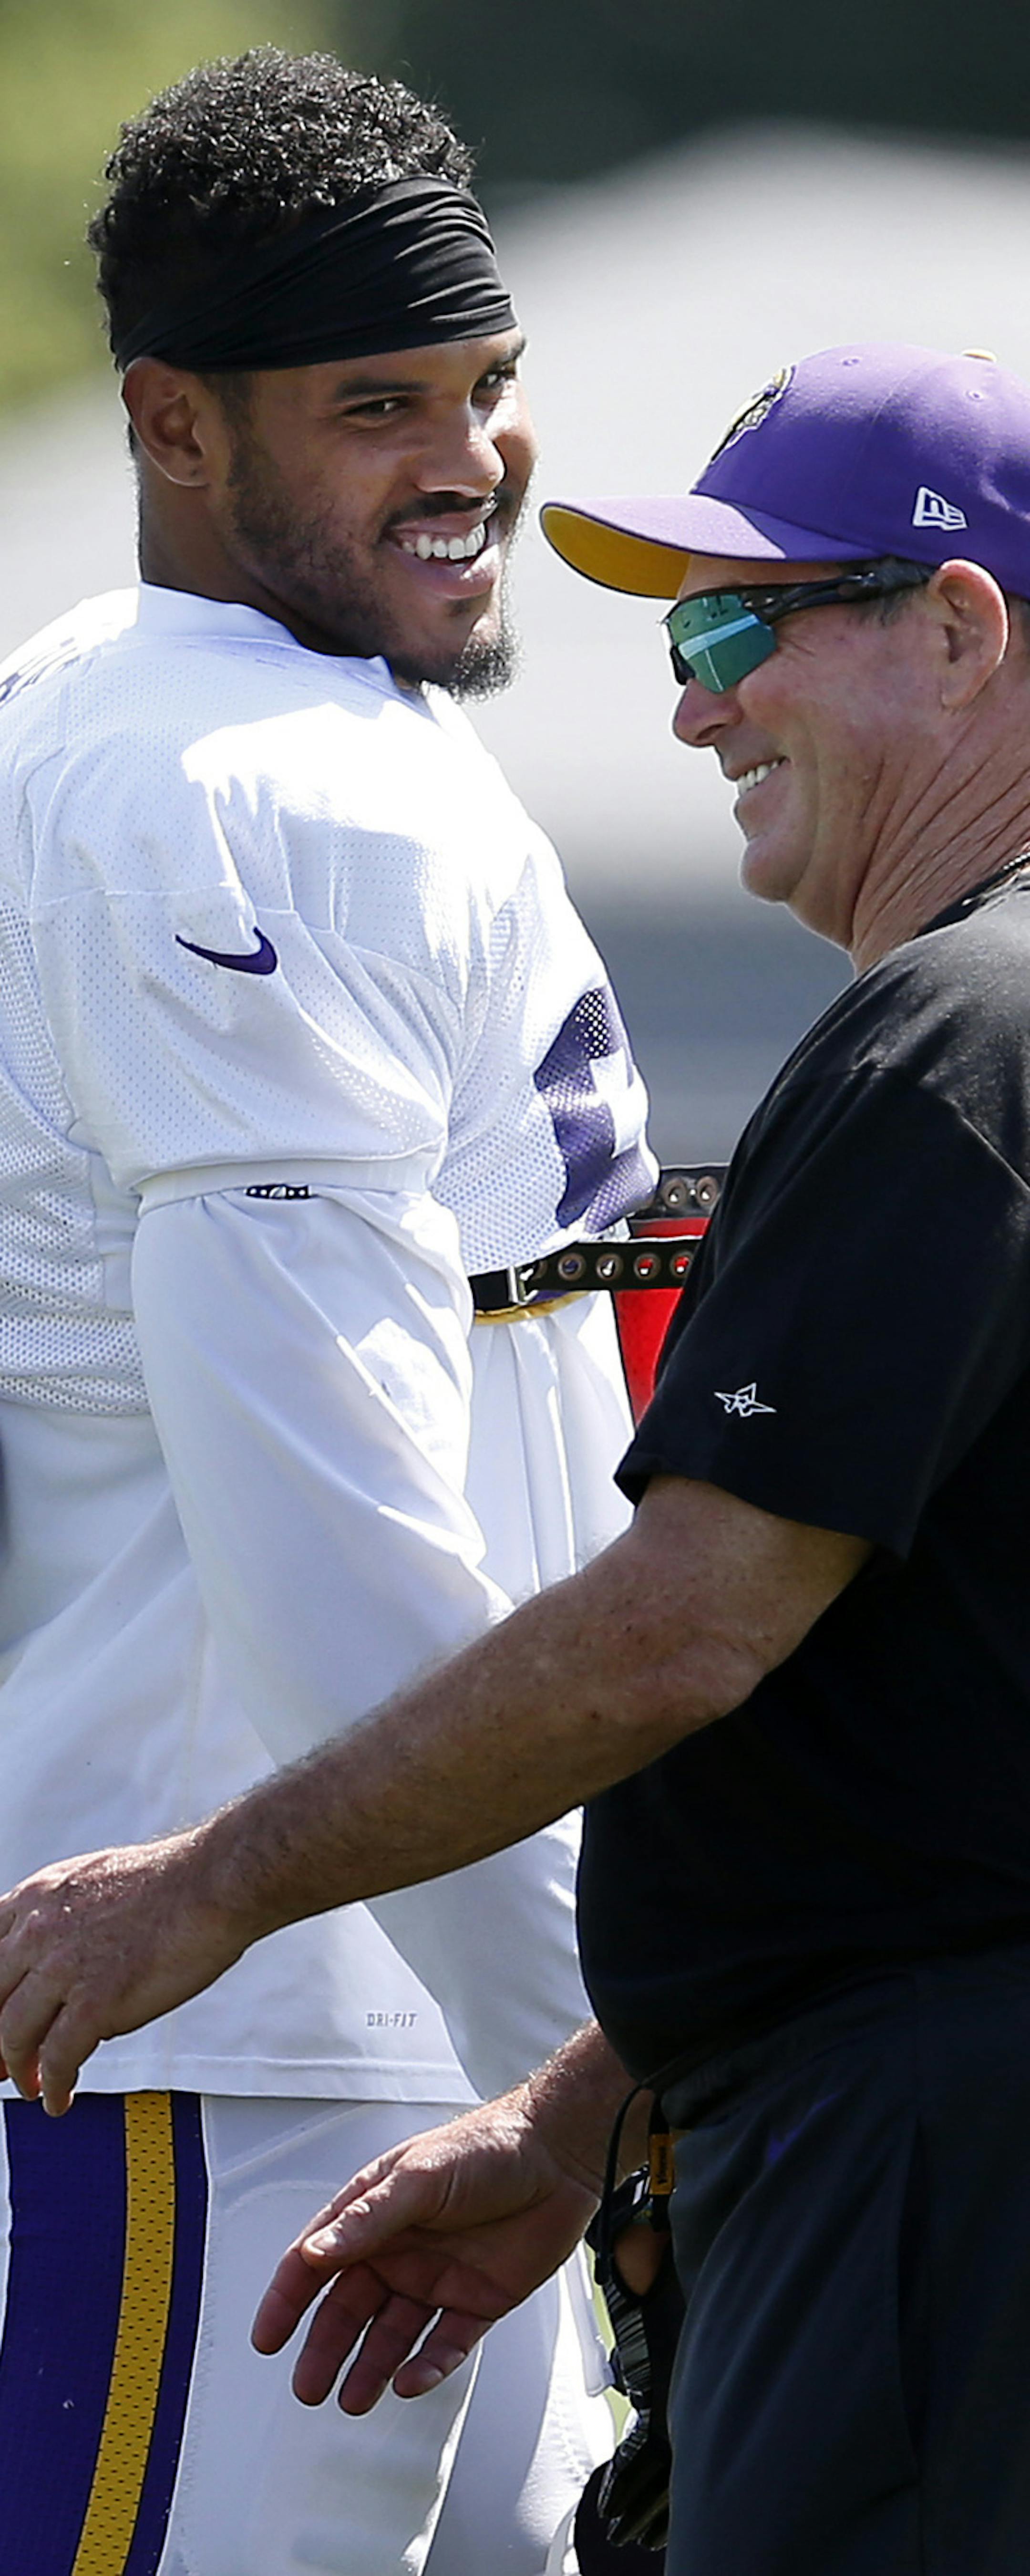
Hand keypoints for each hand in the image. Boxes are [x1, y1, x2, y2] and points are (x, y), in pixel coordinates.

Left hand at [0, 1832, 245, 2113]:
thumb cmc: (168, 1883)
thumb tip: (51, 1957)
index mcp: (35, 1898)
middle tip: (1, 2063)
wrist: (211, 1884)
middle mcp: (39, 1931)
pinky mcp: (96, 2002)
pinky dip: (53, 2087)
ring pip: (13, 2035)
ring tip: (30, 2086)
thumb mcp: (89, 1880)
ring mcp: (64, 1967)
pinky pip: (58, 2060)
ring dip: (18, 2070)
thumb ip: (59, 1915)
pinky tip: (58, 2097)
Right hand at [251, 2085, 598, 2411]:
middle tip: (307, 2389)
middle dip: (325, 2349)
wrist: (562, 2155)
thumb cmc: (489, 2146)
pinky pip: (445, 2344)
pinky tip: (408, 2383)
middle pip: (349, 2308)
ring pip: (392, 2334)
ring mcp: (438, 2278)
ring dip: (369, 2368)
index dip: (288, 2299)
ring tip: (352, 2401)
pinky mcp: (478, 2301)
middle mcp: (401, 2249)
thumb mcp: (421, 2177)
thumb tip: (315, 2251)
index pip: (317, 2260)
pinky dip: (426, 2368)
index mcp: (375, 2212)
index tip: (267, 2338)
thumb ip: (368, 2217)